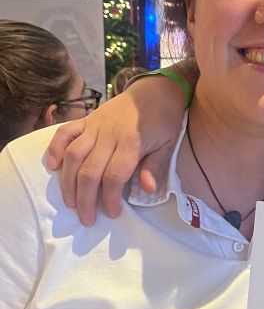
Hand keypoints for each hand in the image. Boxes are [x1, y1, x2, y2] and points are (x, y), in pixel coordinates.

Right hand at [45, 75, 184, 224]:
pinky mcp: (86, 119)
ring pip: (73, 156)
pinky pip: (64, 133)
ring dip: (68, 182)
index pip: (114, 176)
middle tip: (86, 219)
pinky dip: (54, 148)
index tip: (112, 213)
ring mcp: (94, 126)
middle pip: (90, 171)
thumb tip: (146, 190)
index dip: (111, 198)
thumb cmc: (164, 119)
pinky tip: (52, 166)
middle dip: (86, 199)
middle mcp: (108, 135)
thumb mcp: (168, 144)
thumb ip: (155, 166)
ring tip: (70, 202)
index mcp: (131, 142)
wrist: (155, 89)